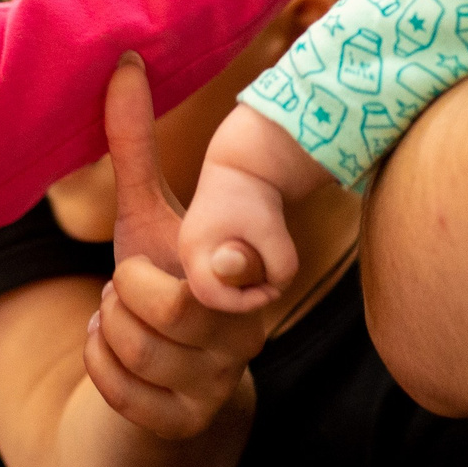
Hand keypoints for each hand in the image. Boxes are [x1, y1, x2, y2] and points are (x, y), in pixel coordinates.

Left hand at [82, 58, 268, 438]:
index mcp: (247, 274)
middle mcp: (246, 330)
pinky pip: (122, 391)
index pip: (230, 265)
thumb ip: (133, 143)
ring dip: (108, 326)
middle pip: (167, 309)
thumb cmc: (158, 277)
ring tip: (121, 314)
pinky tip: (111, 347)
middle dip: (123, 290)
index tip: (193, 262)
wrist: (161, 373)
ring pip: (137, 350)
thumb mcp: (145, 212)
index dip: (207, 260)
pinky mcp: (186, 421)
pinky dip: (99, 363)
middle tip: (128, 284)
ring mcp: (220, 380)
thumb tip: (124, 60)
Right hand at [181, 106, 323, 312]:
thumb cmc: (255, 194)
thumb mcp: (272, 230)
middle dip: (244, 296)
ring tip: (268, 266)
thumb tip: (279, 287)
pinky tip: (262, 258)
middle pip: (211, 294)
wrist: (243, 163)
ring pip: (218, 283)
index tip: (273, 290)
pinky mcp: (205, 245)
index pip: (211, 297)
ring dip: (245, 284)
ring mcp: (193, 248)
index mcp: (194, 250)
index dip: (244, 303)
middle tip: (273, 283)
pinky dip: (243, 273)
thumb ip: (280, 265)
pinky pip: (221, 273)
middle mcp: (187, 252)